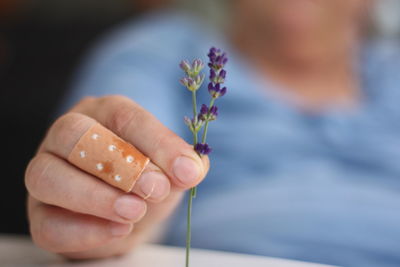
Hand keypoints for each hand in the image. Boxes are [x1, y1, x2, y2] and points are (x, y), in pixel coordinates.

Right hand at [25, 95, 208, 258]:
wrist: (126, 213)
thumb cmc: (146, 181)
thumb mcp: (169, 169)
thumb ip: (182, 166)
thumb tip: (192, 167)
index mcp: (103, 113)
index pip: (125, 116)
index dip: (157, 143)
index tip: (186, 171)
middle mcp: (67, 135)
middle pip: (74, 134)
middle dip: (119, 164)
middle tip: (156, 189)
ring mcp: (46, 171)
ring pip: (47, 175)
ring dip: (95, 196)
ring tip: (135, 212)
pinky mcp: (39, 213)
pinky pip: (46, 223)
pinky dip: (83, 230)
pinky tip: (118, 231)